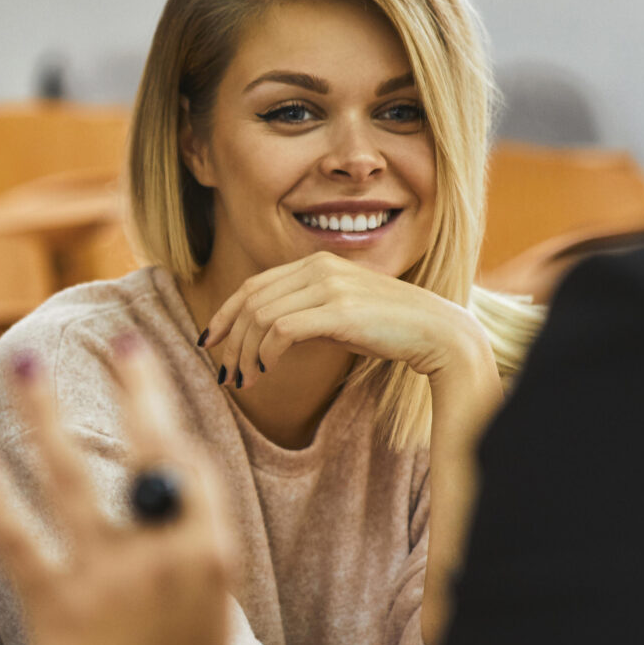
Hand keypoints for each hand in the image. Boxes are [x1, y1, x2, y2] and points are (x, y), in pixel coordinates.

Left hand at [0, 338, 233, 644]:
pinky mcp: (59, 607)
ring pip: (75, 474)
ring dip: (48, 413)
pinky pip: (21, 536)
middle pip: (148, 449)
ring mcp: (111, 578)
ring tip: (28, 366)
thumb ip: (182, 554)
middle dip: (133, 386)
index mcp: (211, 555)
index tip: (143, 365)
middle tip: (112, 338)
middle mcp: (165, 555)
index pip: (188, 462)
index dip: (162, 406)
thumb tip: (155, 501)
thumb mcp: (205, 614)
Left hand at [201, 252, 494, 389]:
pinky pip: (282, 330)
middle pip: (251, 301)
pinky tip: (266, 372)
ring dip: (245, 352)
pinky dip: (266, 353)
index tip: (209, 341)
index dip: (225, 314)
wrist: (434, 330)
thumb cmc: (387, 328)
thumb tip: (266, 335)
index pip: (253, 285)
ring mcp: (329, 286)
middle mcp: (318, 267)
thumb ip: (304, 312)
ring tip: (244, 380)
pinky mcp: (339, 310)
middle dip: (230, 340)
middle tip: (225, 373)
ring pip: (262, 316)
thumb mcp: (338, 312)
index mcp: (315, 264)